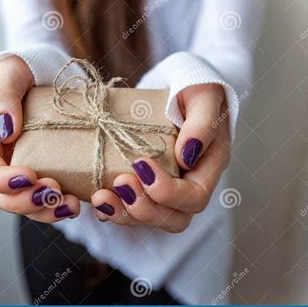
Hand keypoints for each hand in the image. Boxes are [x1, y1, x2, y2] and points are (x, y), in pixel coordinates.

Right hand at [0, 56, 79, 220]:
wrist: (38, 82)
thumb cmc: (21, 76)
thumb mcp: (11, 74)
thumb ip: (3, 96)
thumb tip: (6, 128)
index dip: (1, 178)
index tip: (28, 177)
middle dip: (23, 201)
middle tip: (52, 193)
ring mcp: (15, 171)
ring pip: (19, 204)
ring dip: (42, 211)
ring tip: (68, 205)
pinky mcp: (35, 178)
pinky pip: (40, 201)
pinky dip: (55, 208)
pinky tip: (73, 204)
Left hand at [91, 84, 230, 232]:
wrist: (178, 87)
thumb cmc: (194, 89)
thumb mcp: (203, 95)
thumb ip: (202, 123)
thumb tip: (187, 155)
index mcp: (208, 167)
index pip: (194, 197)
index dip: (167, 191)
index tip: (140, 163)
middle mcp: (190, 184)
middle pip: (174, 219)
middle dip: (144, 208)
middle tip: (120, 183)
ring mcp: (168, 189)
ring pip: (152, 219)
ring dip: (124, 213)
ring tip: (101, 197)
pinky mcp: (147, 187)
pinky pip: (132, 210)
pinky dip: (114, 209)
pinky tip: (98, 200)